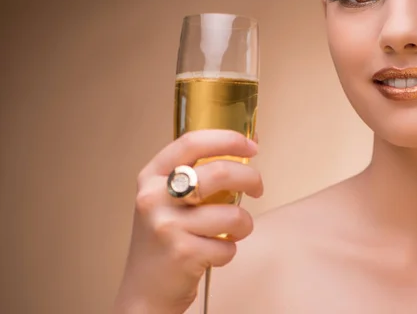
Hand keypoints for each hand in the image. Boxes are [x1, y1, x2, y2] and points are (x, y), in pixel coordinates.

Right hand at [113, 130, 261, 312]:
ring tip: (234, 230)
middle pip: (220, 172)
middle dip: (251, 179)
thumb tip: (247, 144)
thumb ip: (199, 172)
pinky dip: (230, 250)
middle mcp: (154, 197)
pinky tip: (213, 251)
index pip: (192, 142)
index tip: (252, 145)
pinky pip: (228, 245)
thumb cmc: (164, 239)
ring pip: (232, 214)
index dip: (228, 139)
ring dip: (244, 224)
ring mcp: (167, 226)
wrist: (144, 290)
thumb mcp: (168, 198)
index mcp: (151, 176)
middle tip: (257, 188)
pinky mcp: (182, 253)